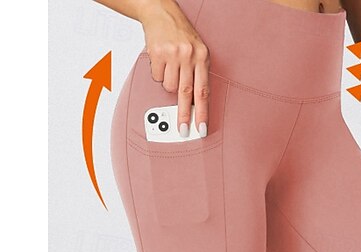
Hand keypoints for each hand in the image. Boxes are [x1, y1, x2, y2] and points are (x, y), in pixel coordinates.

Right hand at [140, 0, 209, 135]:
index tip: (201, 128)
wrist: (161, 12)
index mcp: (202, 57)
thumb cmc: (181, 35)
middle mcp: (188, 56)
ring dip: (169, 84)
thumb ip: (198, 75)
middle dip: (184, 114)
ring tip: (171, 69)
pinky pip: (157, 76)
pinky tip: (162, 61)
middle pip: (186, 93)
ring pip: (169, 86)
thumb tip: (195, 104)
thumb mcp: (197, 52)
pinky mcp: (157, 53)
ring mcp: (172, 54)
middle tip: (183, 130)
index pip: (203, 91)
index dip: (203, 112)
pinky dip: (158, 73)